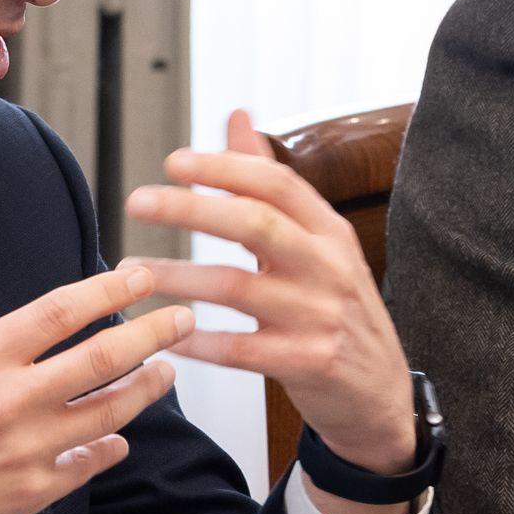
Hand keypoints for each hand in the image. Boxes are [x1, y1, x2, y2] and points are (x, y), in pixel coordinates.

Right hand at [0, 244, 194, 513]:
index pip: (59, 311)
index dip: (108, 289)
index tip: (140, 276)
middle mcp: (6, 402)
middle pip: (102, 357)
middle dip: (153, 333)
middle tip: (183, 318)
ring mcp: (24, 451)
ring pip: (109, 410)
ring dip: (147, 387)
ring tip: (167, 370)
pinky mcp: (31, 494)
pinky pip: (89, 461)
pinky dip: (112, 444)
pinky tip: (121, 435)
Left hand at [125, 110, 423, 482]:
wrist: (382, 397)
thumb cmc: (336, 312)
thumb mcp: (316, 244)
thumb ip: (270, 183)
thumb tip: (237, 117)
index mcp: (329, 232)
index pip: (277, 183)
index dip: (224, 167)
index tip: (173, 161)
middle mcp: (329, 267)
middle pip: (255, 223)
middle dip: (191, 208)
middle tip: (137, 201)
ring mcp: (321, 316)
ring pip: (238, 287)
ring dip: (178, 277)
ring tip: (131, 271)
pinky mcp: (311, 362)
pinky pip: (243, 349)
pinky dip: (201, 341)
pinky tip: (168, 334)